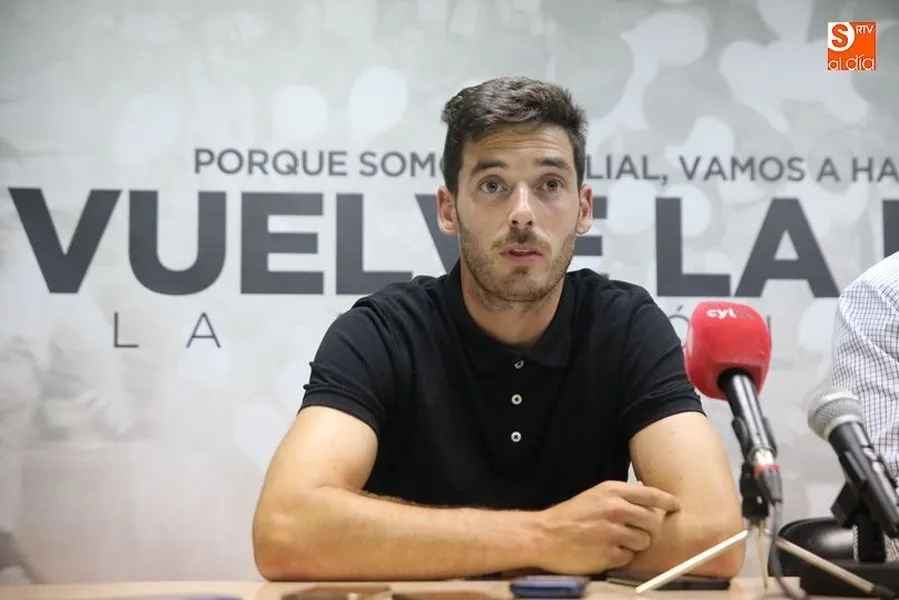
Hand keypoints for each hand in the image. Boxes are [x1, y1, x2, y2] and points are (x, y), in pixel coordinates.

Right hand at [532, 480, 679, 574]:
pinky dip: (621, 556)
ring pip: (644, 541)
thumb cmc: (570, 516)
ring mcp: (612, 532)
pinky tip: (605, 551)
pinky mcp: (608, 553)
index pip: (651, 495)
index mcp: (611, 491)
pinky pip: (629, 557)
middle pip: (652, 521)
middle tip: (633, 531)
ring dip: (634, 544)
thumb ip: (621, 494)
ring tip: (615, 541)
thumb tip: (644, 490)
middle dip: (647, 529)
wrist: (543, 535)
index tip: (675, 506)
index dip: (667, 501)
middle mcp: (614, 509)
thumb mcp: (595, 495)